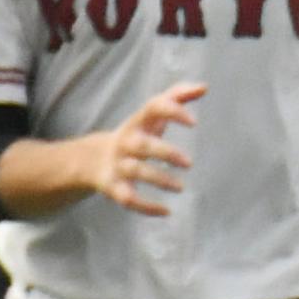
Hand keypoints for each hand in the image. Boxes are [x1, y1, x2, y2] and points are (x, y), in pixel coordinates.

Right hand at [79, 82, 203, 215]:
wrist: (93, 159)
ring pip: (136, 172)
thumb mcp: (152, 114)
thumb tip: (204, 86)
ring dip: (159, 180)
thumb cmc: (136, 133)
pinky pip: (128, 199)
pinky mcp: (114, 187)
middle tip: (189, 163)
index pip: (153, 108)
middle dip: (165, 153)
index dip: (172, 111)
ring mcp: (118, 165)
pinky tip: (166, 211)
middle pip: (143, 145)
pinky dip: (145, 207)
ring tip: (181, 187)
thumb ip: (177, 97)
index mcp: (138, 121)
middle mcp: (126, 141)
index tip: (194, 123)